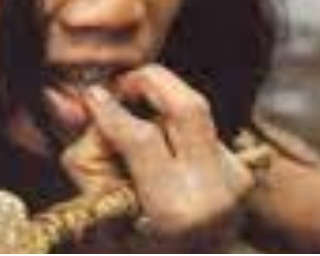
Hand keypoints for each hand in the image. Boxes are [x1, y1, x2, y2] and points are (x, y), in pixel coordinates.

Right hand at [60, 65, 252, 252]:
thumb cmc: (137, 252)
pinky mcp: (242, 172)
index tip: (91, 96)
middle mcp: (213, 191)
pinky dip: (176, 127)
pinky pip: (203, 128)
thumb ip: (87, 158)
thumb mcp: (100, 220)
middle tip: (122, 85)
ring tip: (136, 115)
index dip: (111, 110)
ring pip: (197, 110)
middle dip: (151, 81)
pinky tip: (162, 147)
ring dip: (162, 103)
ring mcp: (234, 180)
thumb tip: (77, 100)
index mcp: (175, 210)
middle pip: (188, 105)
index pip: (143, 138)